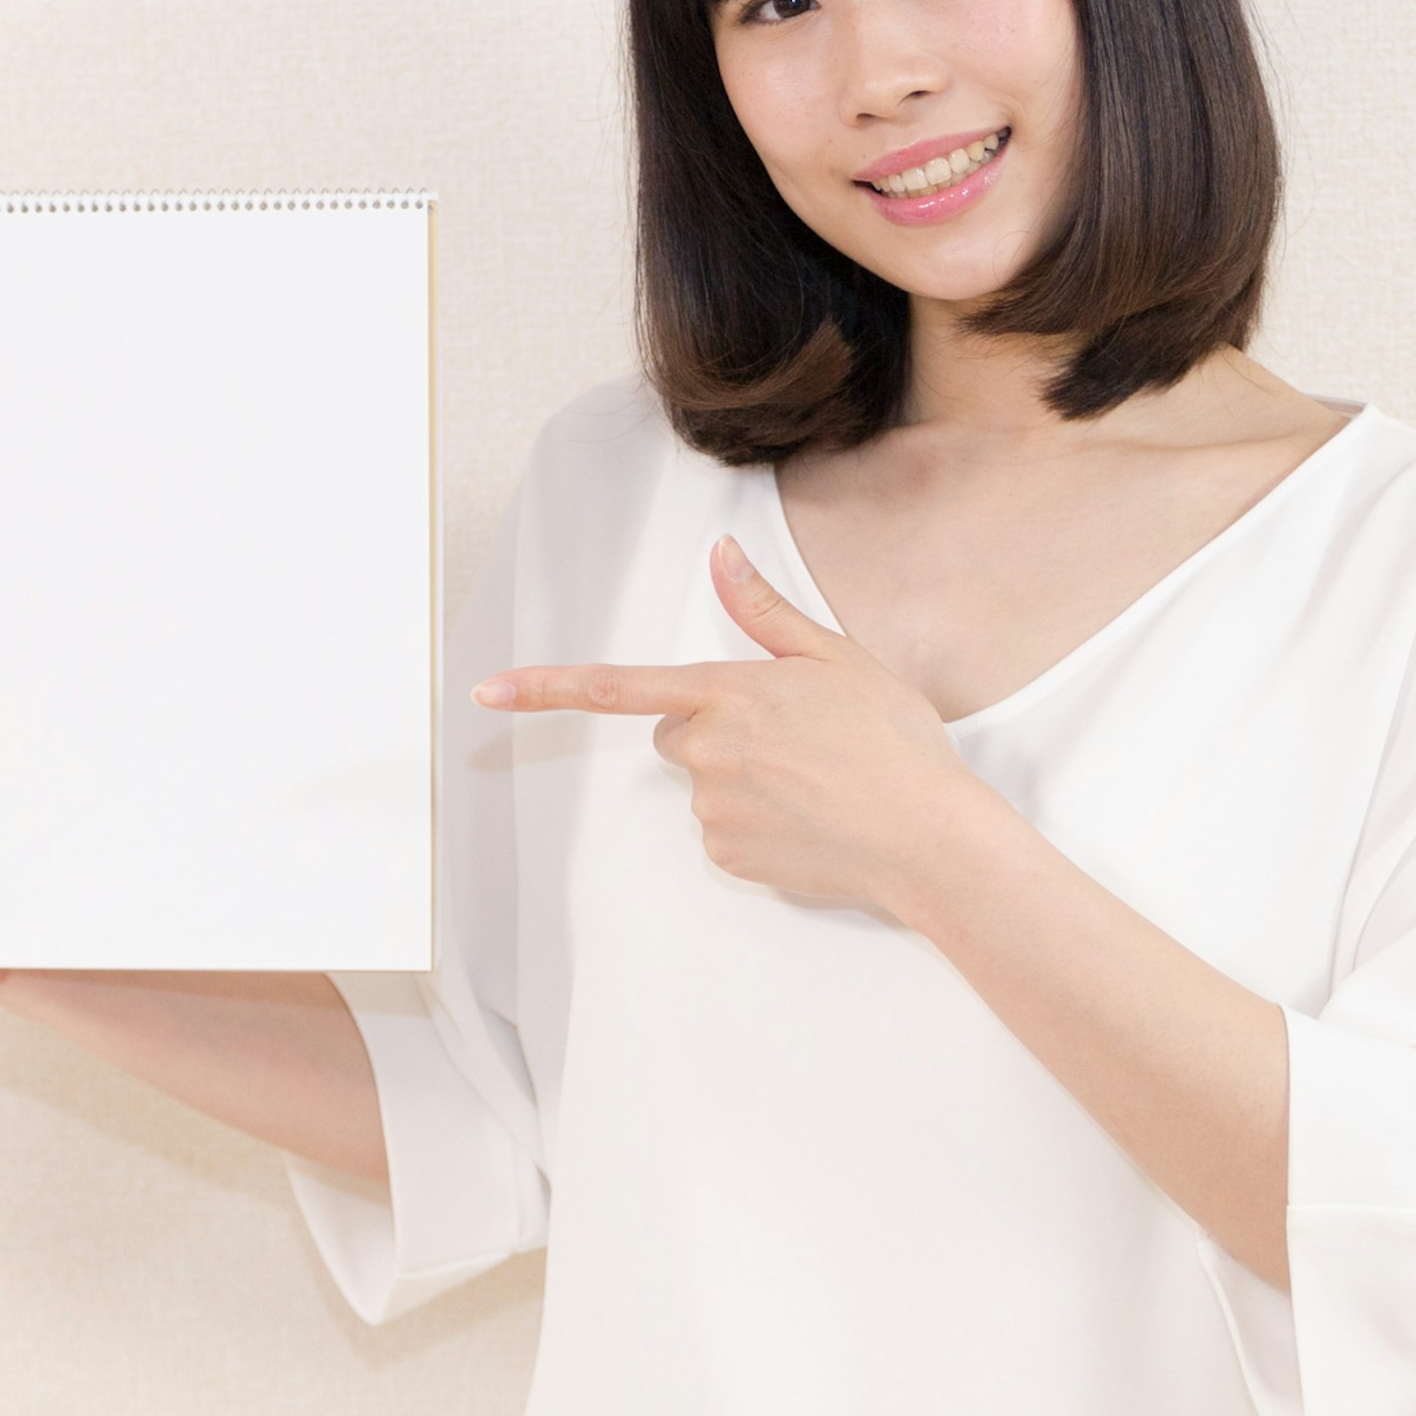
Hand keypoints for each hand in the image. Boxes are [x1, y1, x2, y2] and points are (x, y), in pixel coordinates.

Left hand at [472, 535, 995, 921]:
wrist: (928, 838)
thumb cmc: (894, 743)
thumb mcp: (838, 659)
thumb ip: (766, 611)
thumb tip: (722, 558)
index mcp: (728, 693)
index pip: (618, 687)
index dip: (546, 689)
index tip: (486, 692)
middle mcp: (707, 752)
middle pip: (676, 733)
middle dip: (714, 730)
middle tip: (791, 737)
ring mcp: (713, 809)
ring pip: (704, 784)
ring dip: (743, 779)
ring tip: (816, 782)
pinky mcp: (728, 857)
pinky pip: (723, 832)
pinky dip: (757, 826)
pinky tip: (810, 822)